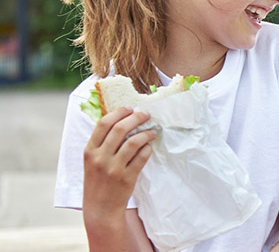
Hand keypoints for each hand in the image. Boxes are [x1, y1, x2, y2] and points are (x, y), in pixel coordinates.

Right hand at [83, 107, 155, 222]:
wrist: (100, 208)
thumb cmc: (97, 181)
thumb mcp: (92, 161)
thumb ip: (102, 143)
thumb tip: (121, 121)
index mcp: (89, 151)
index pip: (103, 124)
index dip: (118, 112)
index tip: (129, 108)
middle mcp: (100, 158)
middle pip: (120, 129)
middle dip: (136, 117)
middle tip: (146, 114)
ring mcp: (113, 168)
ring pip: (133, 142)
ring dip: (146, 133)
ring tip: (152, 131)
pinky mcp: (127, 177)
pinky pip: (142, 157)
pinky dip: (148, 149)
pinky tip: (150, 146)